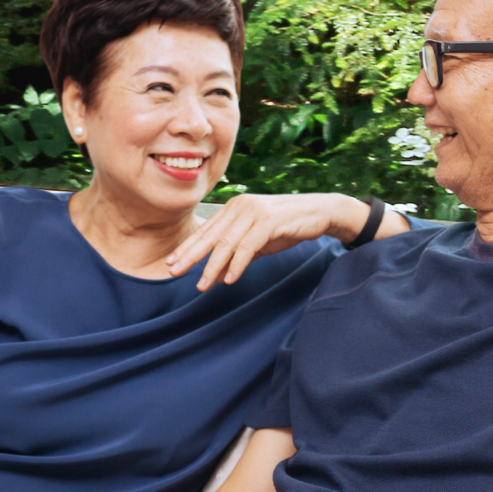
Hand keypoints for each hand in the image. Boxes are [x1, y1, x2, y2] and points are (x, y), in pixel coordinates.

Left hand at [168, 193, 392, 289]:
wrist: (320, 212)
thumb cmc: (287, 225)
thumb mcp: (258, 241)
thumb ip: (237, 253)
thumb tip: (217, 274)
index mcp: (233, 209)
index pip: (205, 231)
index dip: (187, 248)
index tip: (171, 263)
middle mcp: (240, 207)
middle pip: (210, 236)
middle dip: (190, 256)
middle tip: (173, 272)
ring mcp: (254, 212)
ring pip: (226, 243)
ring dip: (212, 266)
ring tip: (201, 285)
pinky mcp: (269, 220)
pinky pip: (248, 246)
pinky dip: (237, 264)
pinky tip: (229, 279)